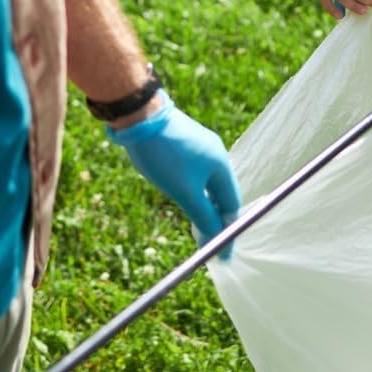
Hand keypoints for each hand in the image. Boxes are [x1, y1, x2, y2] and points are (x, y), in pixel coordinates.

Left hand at [107, 95, 240, 248]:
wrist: (139, 115)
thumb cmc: (164, 154)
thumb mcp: (185, 191)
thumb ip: (204, 215)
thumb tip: (217, 238)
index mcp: (221, 164)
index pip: (232, 206)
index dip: (228, 232)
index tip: (223, 256)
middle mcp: (215, 153)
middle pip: (221, 194)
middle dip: (216, 220)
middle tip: (209, 245)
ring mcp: (199, 146)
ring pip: (206, 184)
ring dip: (204, 206)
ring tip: (197, 227)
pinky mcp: (183, 142)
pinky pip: (195, 174)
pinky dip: (193, 191)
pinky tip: (182, 198)